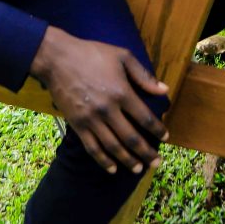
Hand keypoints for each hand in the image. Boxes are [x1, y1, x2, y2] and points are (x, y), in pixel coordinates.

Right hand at [30, 26, 169, 174]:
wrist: (58, 59)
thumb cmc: (93, 54)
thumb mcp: (123, 57)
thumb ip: (143, 76)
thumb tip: (164, 90)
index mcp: (121, 92)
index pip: (145, 118)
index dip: (157, 130)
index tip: (166, 137)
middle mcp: (108, 110)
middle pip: (131, 138)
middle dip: (146, 152)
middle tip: (157, 163)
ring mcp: (91, 120)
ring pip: (113, 147)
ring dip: (127, 160)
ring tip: (139, 169)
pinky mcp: (77, 125)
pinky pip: (92, 148)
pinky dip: (103, 161)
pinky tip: (113, 168)